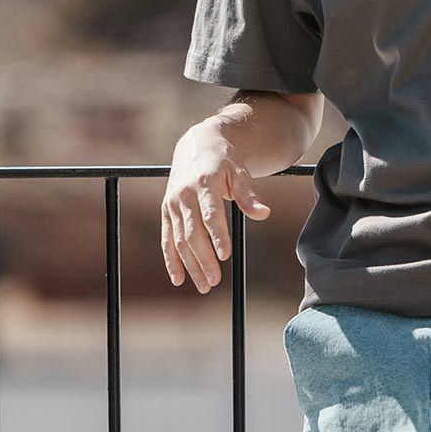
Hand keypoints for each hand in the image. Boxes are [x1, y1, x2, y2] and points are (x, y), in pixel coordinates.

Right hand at [161, 121, 271, 291]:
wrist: (197, 146)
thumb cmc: (224, 162)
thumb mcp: (239, 173)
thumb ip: (249, 195)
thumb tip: (264, 213)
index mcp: (203, 183)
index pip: (210, 214)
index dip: (217, 235)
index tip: (225, 255)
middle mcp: (183, 195)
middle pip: (192, 232)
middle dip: (203, 259)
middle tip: (215, 281)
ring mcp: (172, 204)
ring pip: (179, 240)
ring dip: (190, 265)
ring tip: (204, 286)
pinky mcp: (166, 212)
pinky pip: (167, 239)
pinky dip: (171, 260)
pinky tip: (178, 279)